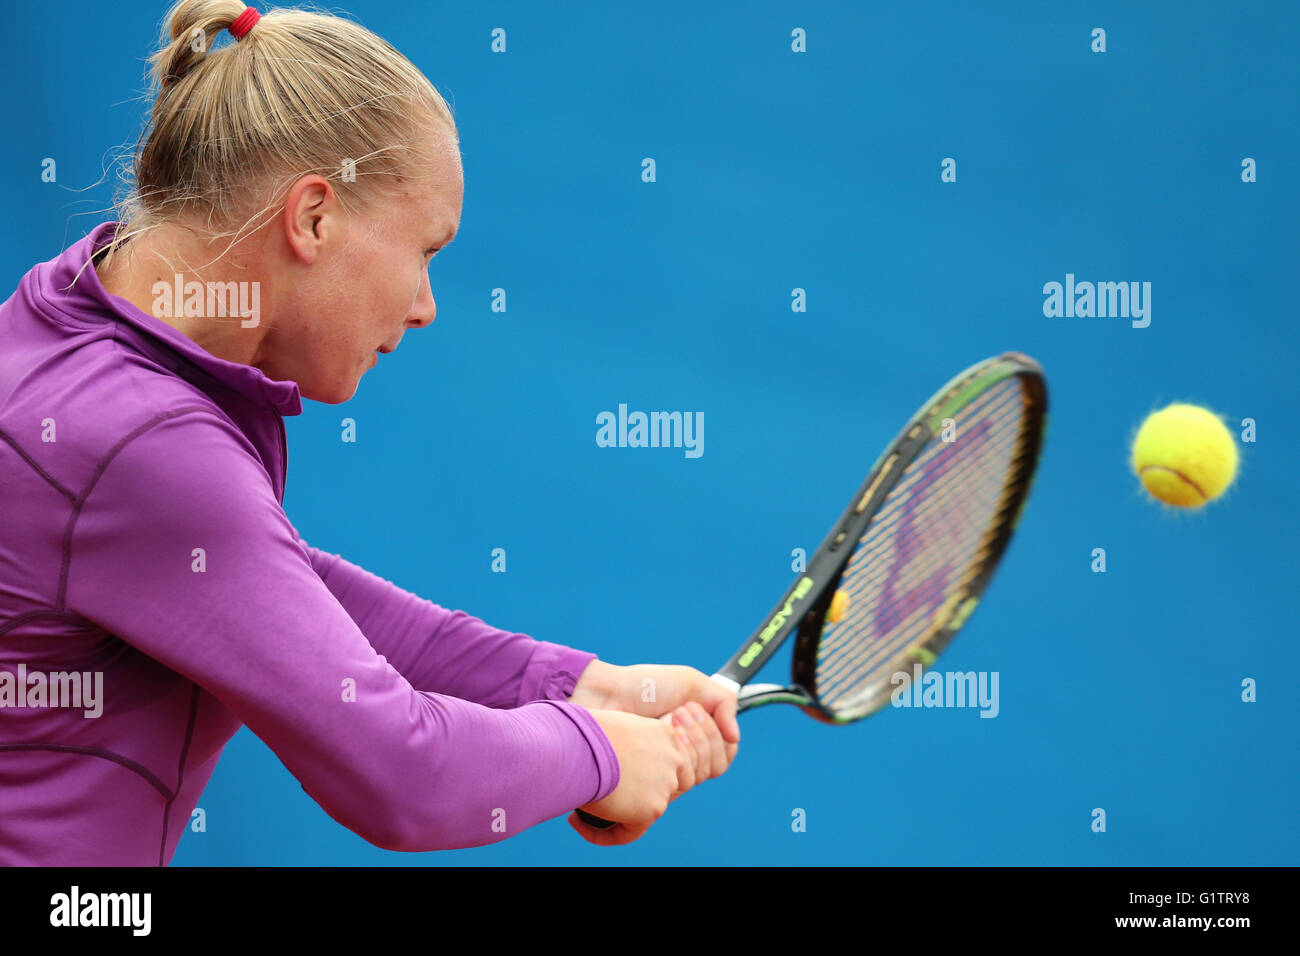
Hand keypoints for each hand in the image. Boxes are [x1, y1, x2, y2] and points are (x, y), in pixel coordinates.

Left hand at [570, 662, 739, 792]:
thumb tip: (734, 737)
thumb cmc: (642, 685)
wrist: (606, 695)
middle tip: (677, 710)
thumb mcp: (690, 682)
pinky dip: (672, 755)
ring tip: (665, 719)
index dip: (717, 735)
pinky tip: (654, 734)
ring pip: (698, 777)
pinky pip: (677, 785)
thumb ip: (723, 702)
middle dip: (701, 734)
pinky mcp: (648, 783)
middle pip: (716, 766)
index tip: (694, 708)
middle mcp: (684, 755)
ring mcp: (666, 770)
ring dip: (687, 742)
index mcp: (696, 734)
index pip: (726, 751)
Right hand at [570, 708, 687, 845]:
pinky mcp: (651, 809)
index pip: (668, 759)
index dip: (647, 774)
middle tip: (607, 799)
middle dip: (637, 796)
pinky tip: (576, 823)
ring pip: (644, 810)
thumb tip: (606, 756)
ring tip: (583, 813)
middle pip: (663, 786)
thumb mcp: (609, 726)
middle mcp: (673, 758)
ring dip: (618, 815)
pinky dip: (602, 833)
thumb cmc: (581, 729)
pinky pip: (627, 832)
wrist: (578, 744)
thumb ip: (620, 742)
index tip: (615, 778)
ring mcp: (665, 785)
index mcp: (664, 734)